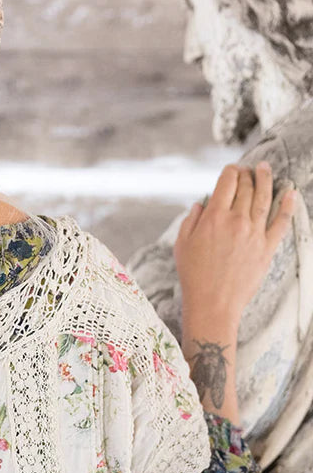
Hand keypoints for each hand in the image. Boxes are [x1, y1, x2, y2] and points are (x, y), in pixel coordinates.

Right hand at [173, 162, 296, 322]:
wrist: (213, 303)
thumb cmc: (194, 276)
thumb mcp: (182, 245)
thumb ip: (191, 220)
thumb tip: (201, 204)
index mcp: (214, 217)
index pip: (227, 182)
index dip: (230, 171)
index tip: (231, 169)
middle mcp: (236, 221)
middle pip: (246, 187)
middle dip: (247, 173)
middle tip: (248, 169)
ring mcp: (254, 233)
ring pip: (264, 198)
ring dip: (266, 179)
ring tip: (265, 169)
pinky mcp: (267, 247)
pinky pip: (281, 221)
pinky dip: (288, 205)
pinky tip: (291, 193)